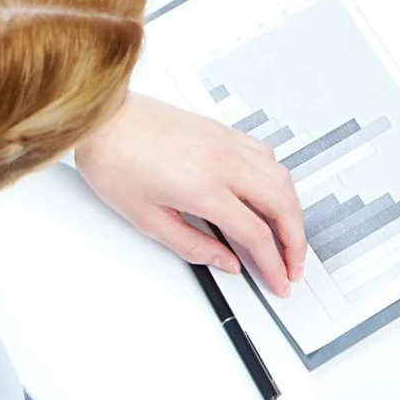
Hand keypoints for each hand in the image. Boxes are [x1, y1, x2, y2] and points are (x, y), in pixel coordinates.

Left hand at [72, 93, 305, 293]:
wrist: (102, 120)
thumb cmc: (115, 163)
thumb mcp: (147, 220)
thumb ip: (193, 246)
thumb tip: (226, 262)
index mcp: (203, 188)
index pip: (256, 233)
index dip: (273, 264)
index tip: (278, 280)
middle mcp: (223, 161)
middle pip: (282, 204)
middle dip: (296, 241)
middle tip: (293, 265)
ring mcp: (227, 142)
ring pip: (281, 177)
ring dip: (292, 210)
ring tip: (288, 235)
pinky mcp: (224, 131)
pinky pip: (266, 155)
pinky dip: (277, 180)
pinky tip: (270, 195)